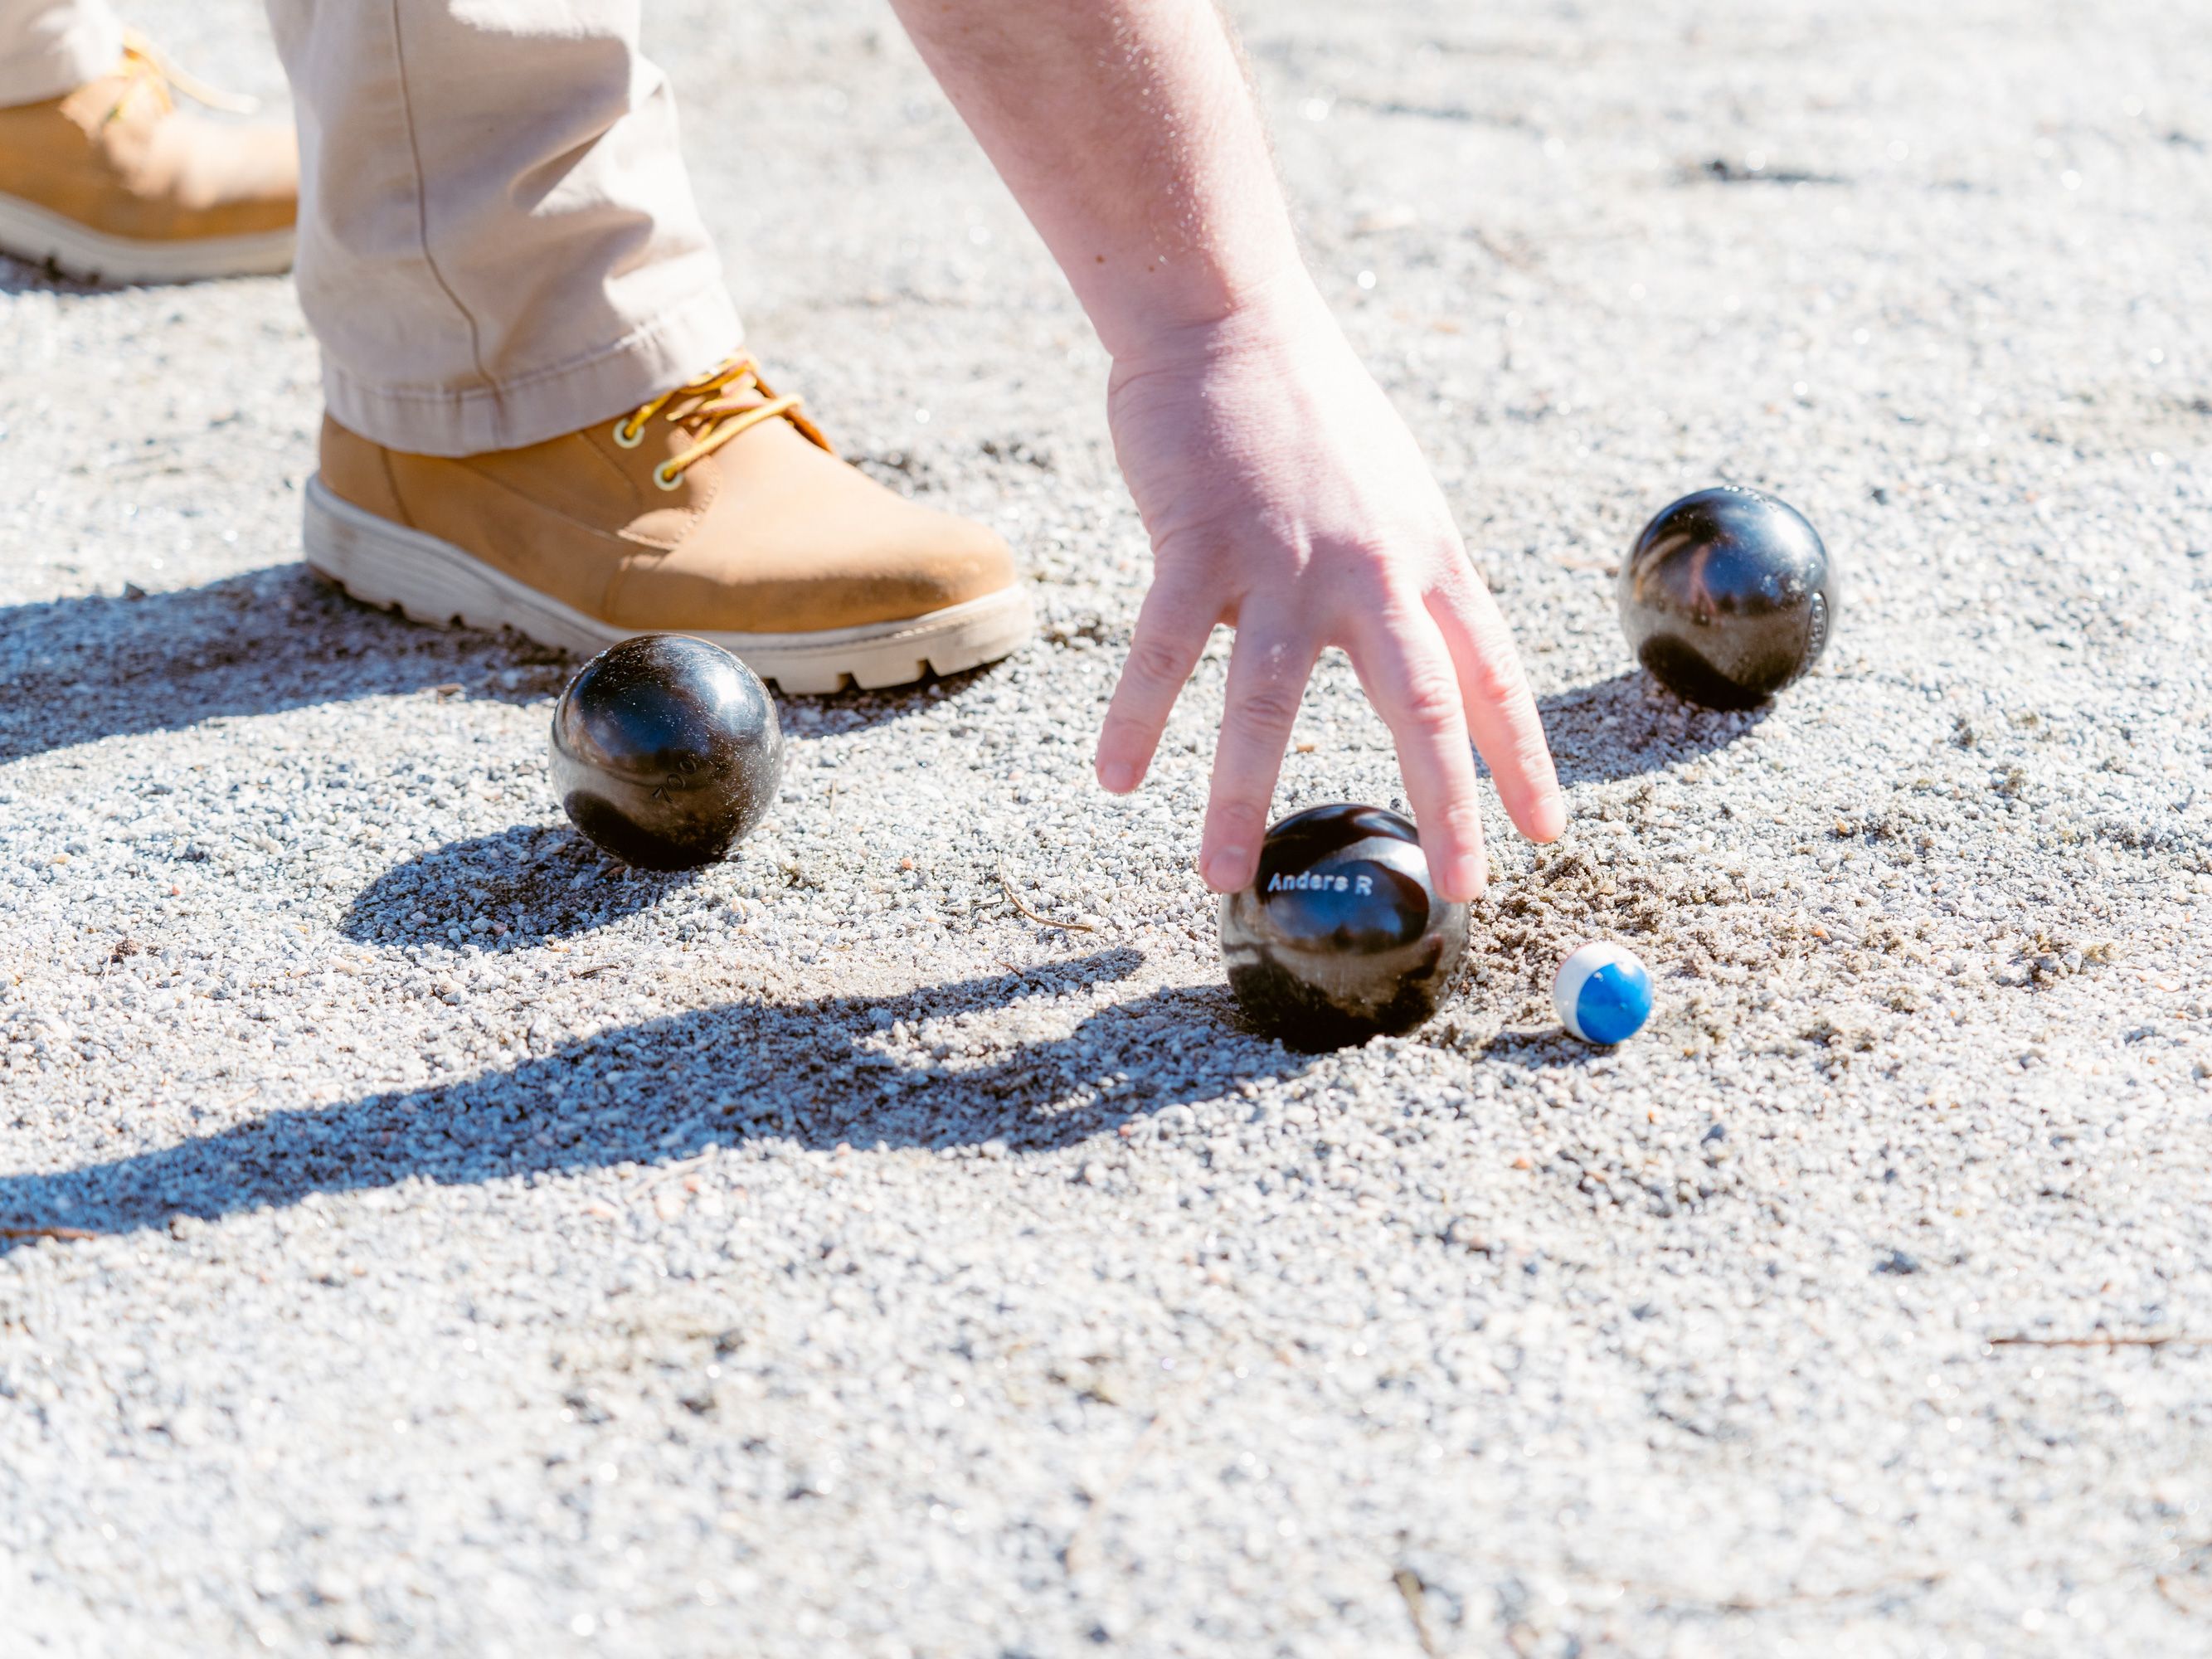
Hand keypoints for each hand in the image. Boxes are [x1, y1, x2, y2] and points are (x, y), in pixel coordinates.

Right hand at [1094, 279, 1565, 900]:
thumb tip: (1412, 672)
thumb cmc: (1307, 414)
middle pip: (1421, 700)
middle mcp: (1369, 565)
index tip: (1546, 834)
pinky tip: (1115, 780)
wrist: (1228, 318)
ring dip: (1241, 796)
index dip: (1522, 760)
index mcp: (1427, 557)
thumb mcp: (1391, 497)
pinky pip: (1164, 649)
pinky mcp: (1198, 541)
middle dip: (1446, 802)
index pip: (1493, 674)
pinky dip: (1138, 718)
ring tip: (1223, 880)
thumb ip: (1403, 584)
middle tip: (1459, 888)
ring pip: (1267, 699)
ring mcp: (1282, 555)